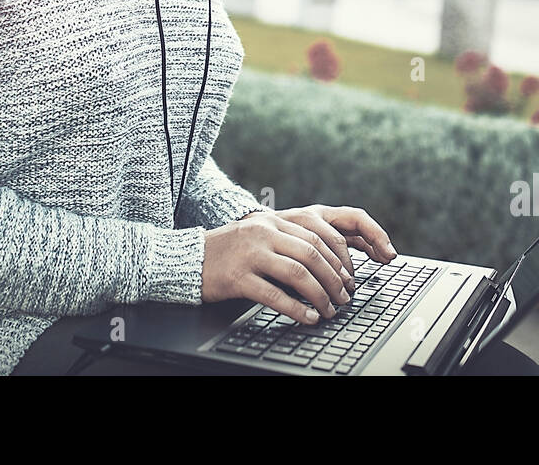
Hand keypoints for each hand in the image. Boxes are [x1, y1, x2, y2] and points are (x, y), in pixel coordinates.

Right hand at [202, 205, 395, 325]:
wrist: (190, 258)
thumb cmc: (229, 252)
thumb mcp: (259, 236)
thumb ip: (289, 242)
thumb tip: (327, 264)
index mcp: (274, 221)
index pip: (319, 236)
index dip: (340, 260)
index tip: (349, 278)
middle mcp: (264, 232)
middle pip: (313, 254)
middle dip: (335, 280)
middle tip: (344, 298)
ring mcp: (250, 254)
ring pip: (298, 274)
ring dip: (320, 296)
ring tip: (330, 310)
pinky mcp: (238, 277)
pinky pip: (274, 295)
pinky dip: (297, 309)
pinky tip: (308, 318)